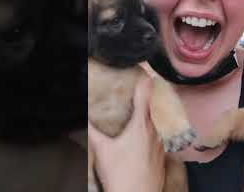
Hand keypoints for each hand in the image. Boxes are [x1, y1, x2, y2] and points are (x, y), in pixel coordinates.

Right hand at [88, 76, 164, 191]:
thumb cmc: (120, 173)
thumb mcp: (101, 150)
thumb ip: (91, 131)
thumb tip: (81, 116)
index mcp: (141, 124)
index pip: (145, 94)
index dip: (145, 81)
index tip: (144, 71)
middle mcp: (154, 130)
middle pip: (151, 108)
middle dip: (144, 99)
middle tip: (136, 91)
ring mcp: (160, 144)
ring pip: (155, 124)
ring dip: (147, 117)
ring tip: (136, 114)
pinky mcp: (162, 156)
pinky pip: (157, 138)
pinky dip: (150, 133)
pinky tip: (140, 140)